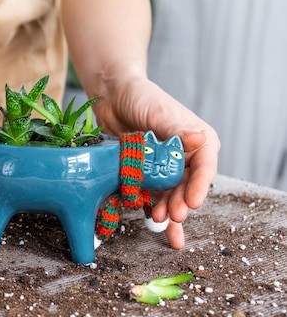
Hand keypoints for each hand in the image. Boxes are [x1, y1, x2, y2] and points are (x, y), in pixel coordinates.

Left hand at [91, 76, 220, 248]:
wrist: (112, 96)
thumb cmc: (142, 97)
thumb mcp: (160, 113)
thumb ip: (178, 130)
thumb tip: (201, 139)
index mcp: (198, 140)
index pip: (205, 167)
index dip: (200, 186)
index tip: (193, 202)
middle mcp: (185, 156)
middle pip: (187, 185)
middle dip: (181, 202)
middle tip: (174, 216)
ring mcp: (165, 166)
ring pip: (171, 194)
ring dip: (167, 208)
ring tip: (158, 219)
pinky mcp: (146, 173)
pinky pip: (151, 194)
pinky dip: (151, 207)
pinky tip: (149, 220)